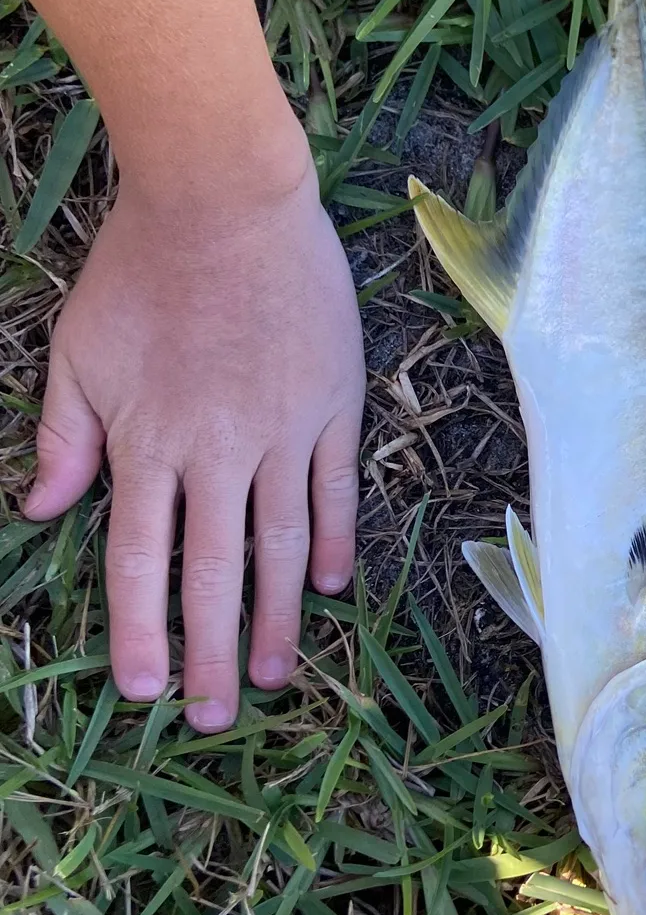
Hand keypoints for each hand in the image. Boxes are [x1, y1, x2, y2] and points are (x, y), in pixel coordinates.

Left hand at [23, 154, 364, 732]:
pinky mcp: (331, 409)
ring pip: (281, 546)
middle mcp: (217, 451)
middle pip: (215, 572)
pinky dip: (332, 543)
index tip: (146, 691)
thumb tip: (42, 508)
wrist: (226, 197)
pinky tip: (329, 588)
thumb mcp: (77, 347)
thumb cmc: (141, 269)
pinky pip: (334, 491)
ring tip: (276, 675)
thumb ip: (65, 435)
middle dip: (213, 651)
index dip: (141, 631)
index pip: (138, 559)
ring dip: (278, 618)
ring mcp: (282, 433)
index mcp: (147, 440)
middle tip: (217, 718)